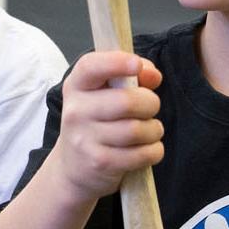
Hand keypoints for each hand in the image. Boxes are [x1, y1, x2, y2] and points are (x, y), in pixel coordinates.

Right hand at [53, 51, 162, 203]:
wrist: (74, 166)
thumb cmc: (98, 121)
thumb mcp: (105, 93)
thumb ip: (132, 77)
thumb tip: (153, 75)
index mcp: (76, 86)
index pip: (91, 67)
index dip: (116, 62)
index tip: (136, 65)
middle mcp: (76, 111)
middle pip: (126, 101)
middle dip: (150, 103)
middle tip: (150, 108)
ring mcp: (85, 139)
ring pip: (137, 130)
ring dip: (154, 129)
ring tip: (150, 130)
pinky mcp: (100, 163)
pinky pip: (142, 154)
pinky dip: (154, 150)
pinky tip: (147, 148)